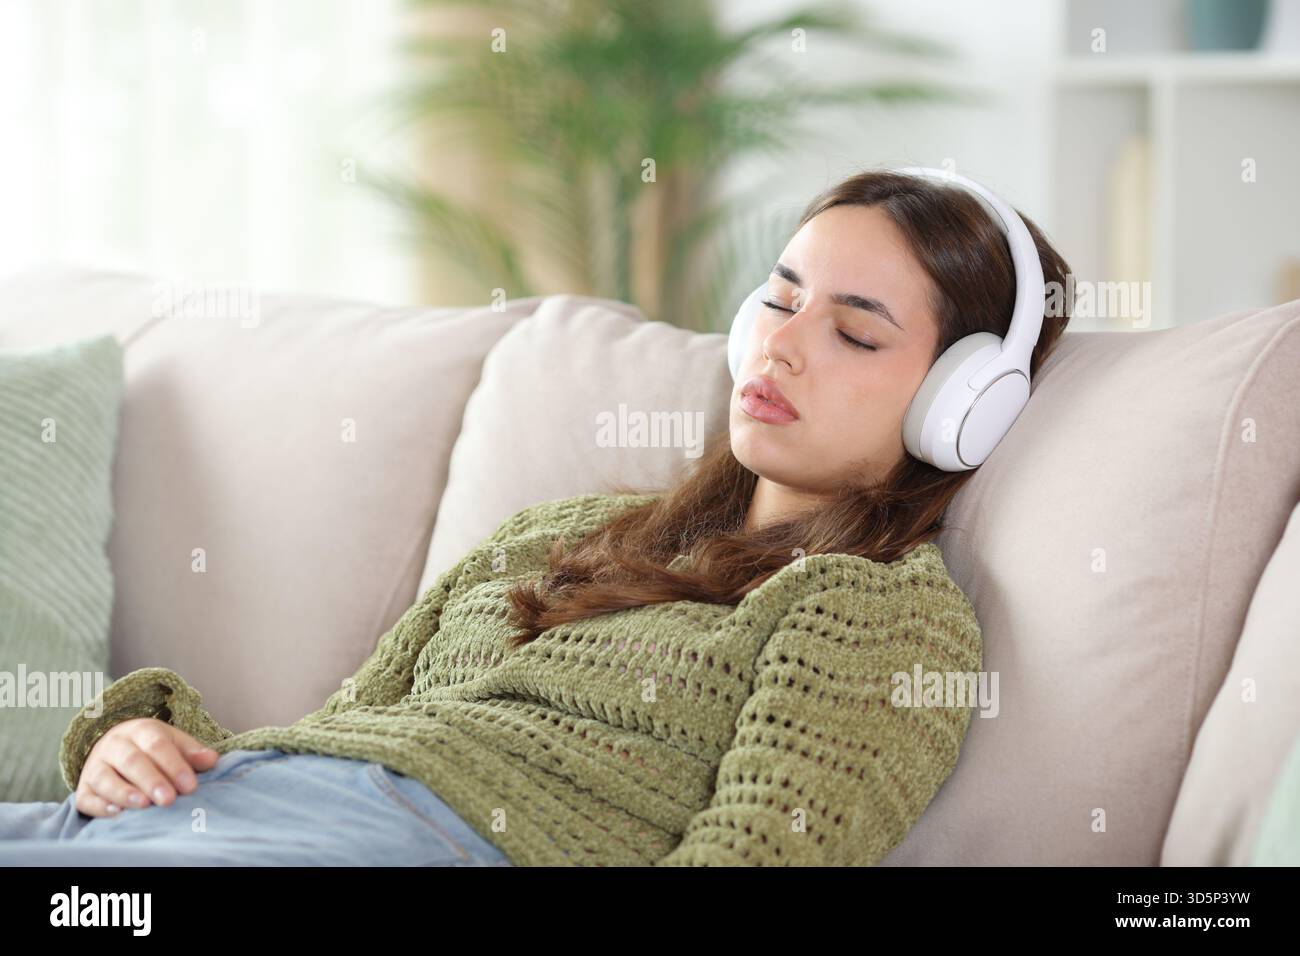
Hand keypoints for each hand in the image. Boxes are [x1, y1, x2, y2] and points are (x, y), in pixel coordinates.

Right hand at [74, 717, 220, 818]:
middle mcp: (115, 746)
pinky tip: (116, 813)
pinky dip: (99, 806)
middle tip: (169, 799)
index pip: (158, 745)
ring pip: (105, 778)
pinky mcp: (84, 787)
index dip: (174, 765)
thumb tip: (212, 760)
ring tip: (143, 805)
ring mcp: (96, 766)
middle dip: (151, 780)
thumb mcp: (174, 742)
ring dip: (124, 792)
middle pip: (132, 761)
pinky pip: (86, 797)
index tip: (190, 786)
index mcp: (141, 730)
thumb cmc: (152, 748)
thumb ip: (192, 752)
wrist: (115, 745)